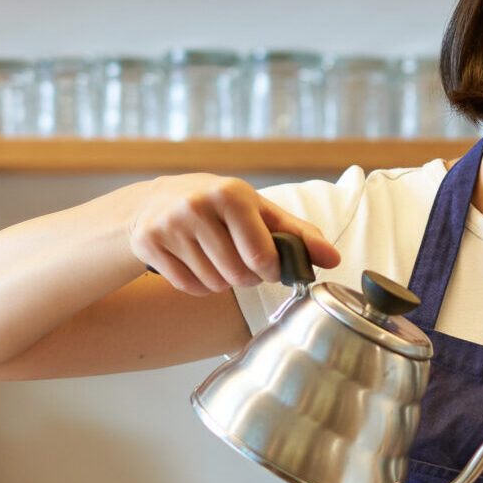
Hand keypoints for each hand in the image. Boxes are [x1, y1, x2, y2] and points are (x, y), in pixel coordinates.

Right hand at [124, 175, 340, 296]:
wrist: (157, 201)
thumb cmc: (220, 207)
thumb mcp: (260, 211)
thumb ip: (299, 235)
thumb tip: (333, 259)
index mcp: (231, 194)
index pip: (261, 257)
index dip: (270, 270)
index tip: (267, 264)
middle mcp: (198, 206)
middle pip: (237, 275)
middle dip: (246, 277)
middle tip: (241, 261)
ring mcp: (170, 225)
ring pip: (213, 284)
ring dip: (222, 282)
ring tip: (217, 259)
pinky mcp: (149, 243)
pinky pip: (189, 287)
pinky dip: (199, 286)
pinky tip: (196, 264)